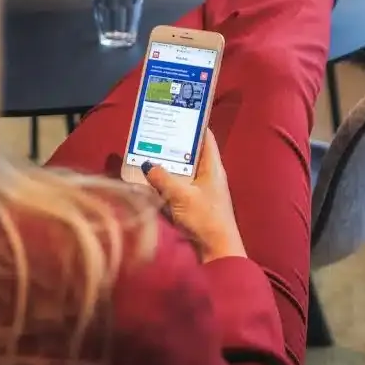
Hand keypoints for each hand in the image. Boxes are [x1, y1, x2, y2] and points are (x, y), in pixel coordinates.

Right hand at [141, 130, 245, 262]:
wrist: (218, 252)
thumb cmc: (205, 219)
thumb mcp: (181, 195)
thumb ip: (162, 178)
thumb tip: (147, 163)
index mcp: (213, 167)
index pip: (205, 137)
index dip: (193, 123)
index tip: (176, 113)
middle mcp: (209, 175)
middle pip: (191, 153)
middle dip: (174, 144)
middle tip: (154, 132)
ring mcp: (203, 191)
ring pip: (183, 170)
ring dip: (168, 164)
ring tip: (148, 152)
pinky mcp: (195, 205)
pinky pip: (179, 186)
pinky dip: (167, 181)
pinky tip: (152, 180)